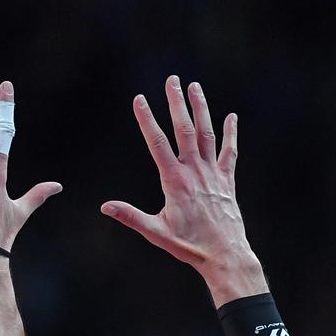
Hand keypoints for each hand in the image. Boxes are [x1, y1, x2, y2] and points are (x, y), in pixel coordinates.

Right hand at [101, 77, 262, 302]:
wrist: (225, 254)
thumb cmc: (188, 245)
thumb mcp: (155, 232)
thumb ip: (130, 216)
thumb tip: (105, 207)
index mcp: (175, 181)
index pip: (157, 143)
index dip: (148, 120)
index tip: (139, 100)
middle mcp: (195, 172)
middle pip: (185, 130)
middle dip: (176, 103)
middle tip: (171, 81)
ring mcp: (213, 174)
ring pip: (207, 134)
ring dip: (201, 109)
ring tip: (195, 87)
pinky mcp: (227, 181)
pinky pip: (229, 152)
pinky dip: (230, 133)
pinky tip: (231, 117)